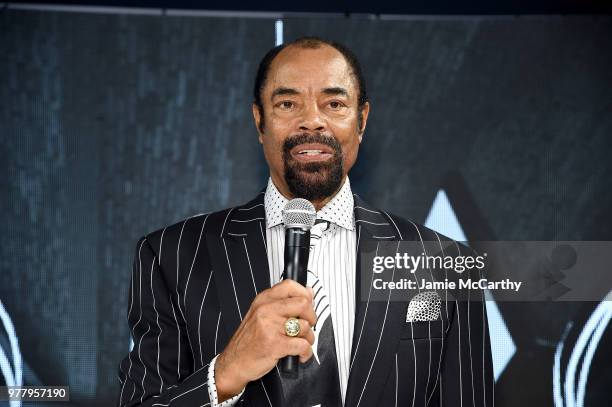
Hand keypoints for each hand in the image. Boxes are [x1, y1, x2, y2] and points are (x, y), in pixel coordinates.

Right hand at [214, 279, 315, 401]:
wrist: (234, 362)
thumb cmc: (248, 340)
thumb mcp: (260, 314)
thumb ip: (283, 302)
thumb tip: (308, 292)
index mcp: (263, 300)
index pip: (290, 285)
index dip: (305, 294)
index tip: (308, 304)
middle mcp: (266, 310)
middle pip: (303, 303)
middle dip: (312, 316)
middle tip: (308, 324)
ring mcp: (270, 327)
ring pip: (305, 326)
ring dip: (309, 337)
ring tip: (302, 342)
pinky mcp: (275, 344)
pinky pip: (302, 345)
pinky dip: (306, 352)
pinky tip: (300, 354)